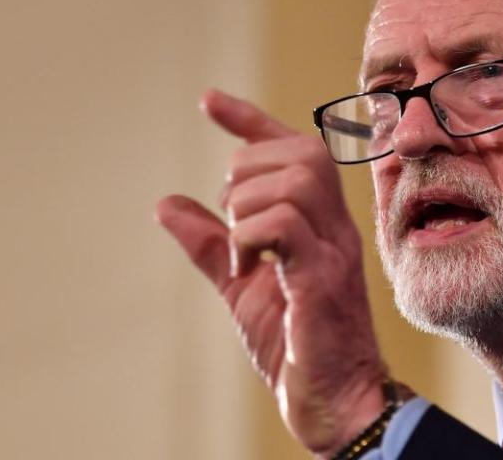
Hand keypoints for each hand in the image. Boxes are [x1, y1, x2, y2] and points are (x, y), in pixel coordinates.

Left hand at [156, 89, 386, 455]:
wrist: (333, 400)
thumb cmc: (295, 345)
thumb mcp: (241, 285)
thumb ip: (210, 243)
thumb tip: (167, 204)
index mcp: (321, 223)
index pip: (295, 149)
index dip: (250, 120)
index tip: (208, 101)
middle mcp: (335, 227)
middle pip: (302, 152)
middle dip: (247, 169)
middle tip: (231, 220)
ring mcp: (334, 250)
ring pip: (296, 179)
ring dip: (248, 204)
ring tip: (240, 249)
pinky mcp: (323, 279)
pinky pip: (285, 225)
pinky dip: (248, 236)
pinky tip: (245, 266)